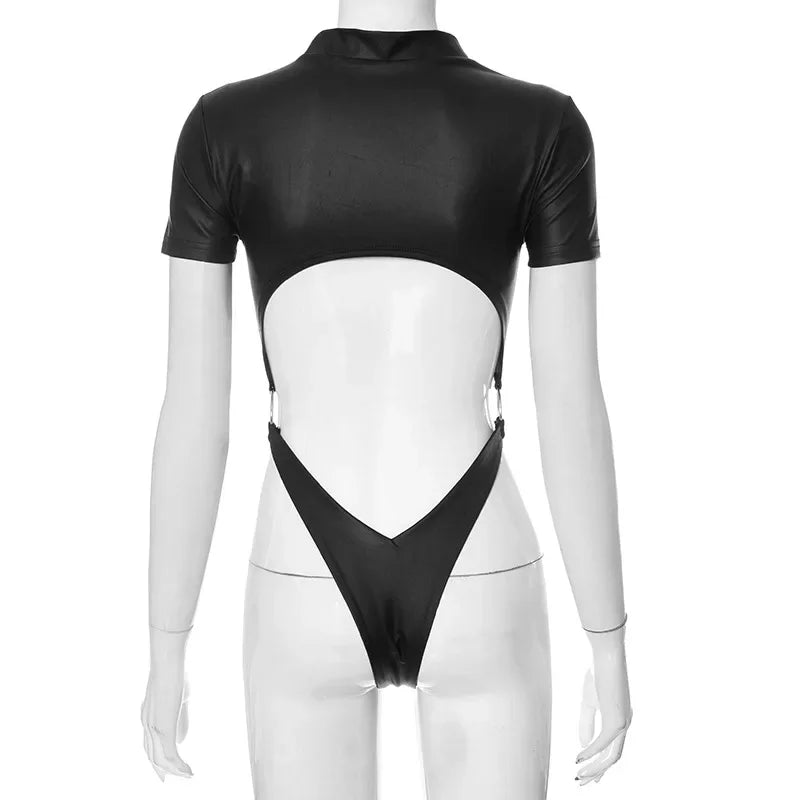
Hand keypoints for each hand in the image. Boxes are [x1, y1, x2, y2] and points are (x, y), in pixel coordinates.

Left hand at [140, 628, 192, 780]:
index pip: (148, 742)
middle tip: (172, 779)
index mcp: (147, 714)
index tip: (164, 767)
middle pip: (152, 754)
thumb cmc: (176, 670)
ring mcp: (154, 726)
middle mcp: (147, 723)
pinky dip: (179, 766)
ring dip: (174, 770)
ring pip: (160, 758)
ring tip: (187, 775)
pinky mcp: (164, 728)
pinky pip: (170, 754)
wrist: (169, 661)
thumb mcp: (178, 694)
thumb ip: (178, 713)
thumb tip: (181, 732)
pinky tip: (189, 771)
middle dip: (162, 769)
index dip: (155, 756)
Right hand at [574, 629, 631, 784]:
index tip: (588, 776)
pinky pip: (602, 744)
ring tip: (579, 776)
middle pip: (614, 757)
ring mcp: (623, 723)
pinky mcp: (615, 720)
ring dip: (595, 768)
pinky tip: (577, 757)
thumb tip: (584, 746)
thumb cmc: (597, 672)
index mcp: (621, 718)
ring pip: (612, 757)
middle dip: (597, 772)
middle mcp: (625, 724)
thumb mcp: (589, 701)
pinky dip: (590, 753)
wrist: (606, 655)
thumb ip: (587, 723)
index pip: (613, 748)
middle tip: (581, 783)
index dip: (600, 764)